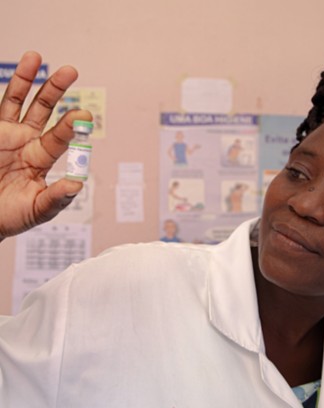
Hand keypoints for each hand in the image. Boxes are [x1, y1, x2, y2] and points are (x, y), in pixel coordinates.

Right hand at [0, 51, 91, 240]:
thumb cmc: (11, 216)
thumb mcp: (37, 210)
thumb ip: (57, 199)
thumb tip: (77, 185)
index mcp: (41, 159)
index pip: (59, 138)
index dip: (70, 126)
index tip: (83, 115)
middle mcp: (26, 142)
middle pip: (43, 111)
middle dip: (55, 91)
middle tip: (70, 71)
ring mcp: (6, 135)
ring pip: (18, 102)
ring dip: (27, 80)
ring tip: (36, 57)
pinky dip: (7, 91)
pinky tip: (14, 74)